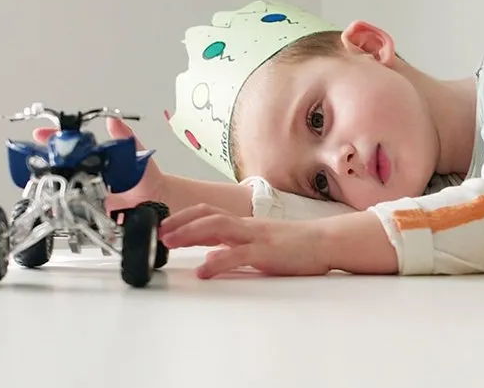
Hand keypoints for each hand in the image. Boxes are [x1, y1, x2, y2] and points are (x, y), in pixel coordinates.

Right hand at [33, 117, 167, 213]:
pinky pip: (72, 209)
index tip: (38, 134)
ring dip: (50, 187)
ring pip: (62, 187)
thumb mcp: (136, 154)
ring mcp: (86, 192)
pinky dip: (62, 209)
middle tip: (36, 162)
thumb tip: (114, 120)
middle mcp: (86, 173)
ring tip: (43, 185)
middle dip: (45, 163)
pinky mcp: (89, 211)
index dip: (53, 139)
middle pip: (59, 166)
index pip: (70, 145)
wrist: (157, 202)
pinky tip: (56, 209)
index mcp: (95, 157)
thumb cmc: (146, 177)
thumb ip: (126, 139)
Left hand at [158, 203, 329, 277]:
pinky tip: (203, 270)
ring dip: (190, 233)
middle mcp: (246, 226)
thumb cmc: (295, 245)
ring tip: (170, 243)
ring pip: (217, 226)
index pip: (207, 212)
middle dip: (179, 222)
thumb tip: (211, 251)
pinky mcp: (266, 252)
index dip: (182, 217)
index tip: (162, 226)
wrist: (326, 242)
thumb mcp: (258, 243)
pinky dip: (217, 261)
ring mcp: (256, 237)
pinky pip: (237, 255)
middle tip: (157, 233)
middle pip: (206, 214)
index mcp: (243, 224)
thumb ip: (234, 246)